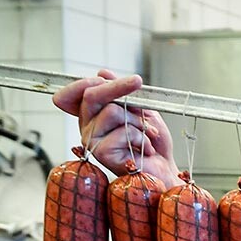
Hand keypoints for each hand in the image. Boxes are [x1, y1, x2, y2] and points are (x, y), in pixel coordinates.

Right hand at [52, 70, 178, 185]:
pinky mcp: (101, 154)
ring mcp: (92, 141)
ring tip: (147, 134)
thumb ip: (122, 93)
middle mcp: (87, 127)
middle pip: (92, 95)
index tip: (105, 77)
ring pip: (112, 111)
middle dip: (118, 86)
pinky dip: (141, 137)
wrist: (164, 168)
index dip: (87, 81)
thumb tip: (103, 73)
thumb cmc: (152, 142)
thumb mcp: (140, 109)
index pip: (77, 92)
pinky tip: (145, 149)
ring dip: (138, 120)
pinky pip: (122, 131)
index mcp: (92, 115)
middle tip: (138, 81)